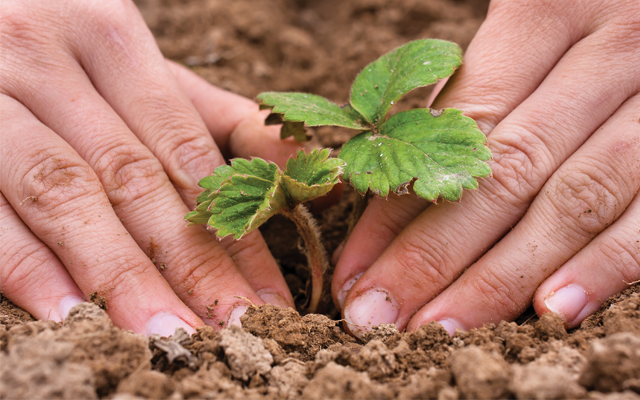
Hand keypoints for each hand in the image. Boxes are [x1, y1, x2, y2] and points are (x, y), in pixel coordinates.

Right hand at [0, 0, 300, 335]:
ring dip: (119, 273)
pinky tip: (71, 314)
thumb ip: (218, 122)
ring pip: (65, 193)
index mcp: (110, 40)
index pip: (189, 154)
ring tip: (167, 334)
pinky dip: (27, 263)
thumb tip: (315, 170)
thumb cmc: (67, 61)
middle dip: (190, 264)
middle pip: (135, 180)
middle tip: (233, 330)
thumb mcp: (141, 76)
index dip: (233, 229)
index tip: (269, 296)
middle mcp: (47, 60)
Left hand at [333, 0, 639, 336]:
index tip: (357, 268)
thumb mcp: (524, 41)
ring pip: (572, 201)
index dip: (401, 204)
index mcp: (545, 13)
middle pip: (506, 173)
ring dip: (500, 277)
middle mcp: (609, 51)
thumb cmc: (581, 25)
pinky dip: (602, 267)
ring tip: (440, 329)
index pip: (456, 127)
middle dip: (434, 256)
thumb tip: (392, 206)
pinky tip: (549, 313)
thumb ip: (470, 107)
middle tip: (378, 315)